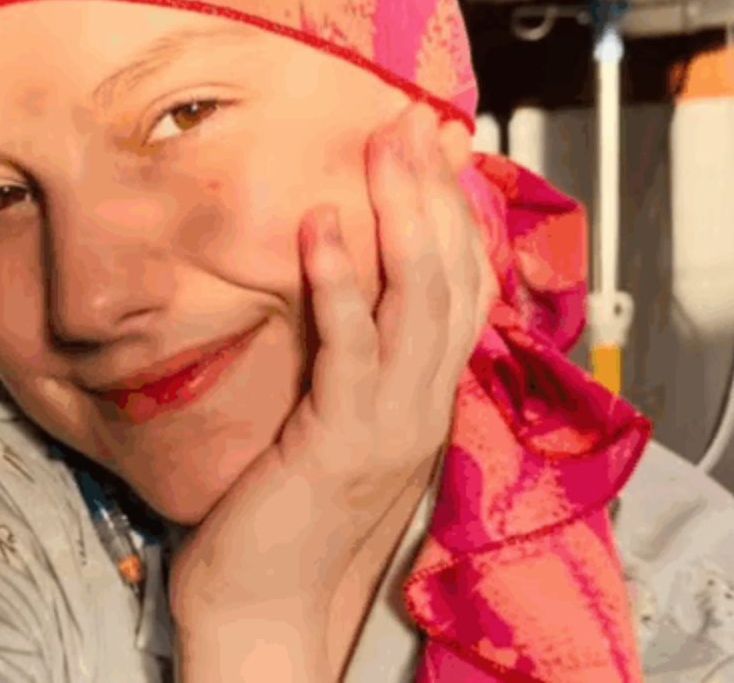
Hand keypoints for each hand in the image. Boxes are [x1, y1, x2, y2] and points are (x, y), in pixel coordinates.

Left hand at [169, 102, 495, 680]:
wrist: (268, 610)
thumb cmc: (292, 514)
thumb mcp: (338, 422)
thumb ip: (355, 360)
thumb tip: (344, 291)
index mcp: (427, 397)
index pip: (465, 291)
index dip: (458, 216)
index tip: (440, 150)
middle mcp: (426, 404)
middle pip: (452, 279)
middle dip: (435, 194)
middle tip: (414, 122)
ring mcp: (393, 423)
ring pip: (420, 300)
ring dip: (402, 216)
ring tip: (384, 147)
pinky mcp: (342, 439)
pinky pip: (351, 347)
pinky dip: (341, 281)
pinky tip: (322, 225)